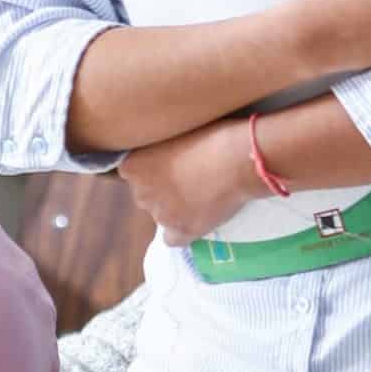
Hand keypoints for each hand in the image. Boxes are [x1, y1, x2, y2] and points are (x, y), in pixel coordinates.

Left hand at [119, 117, 257, 245]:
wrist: (238, 158)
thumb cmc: (211, 135)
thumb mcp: (174, 133)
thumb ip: (158, 149)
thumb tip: (160, 158)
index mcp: (132, 165)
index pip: (132, 174)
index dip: (153, 170)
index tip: (172, 164)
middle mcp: (140, 192)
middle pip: (145, 196)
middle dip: (162, 190)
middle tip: (189, 179)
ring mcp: (160, 214)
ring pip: (161, 216)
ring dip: (175, 210)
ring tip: (202, 195)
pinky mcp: (181, 231)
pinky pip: (173, 239)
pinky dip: (183, 232)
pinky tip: (198, 219)